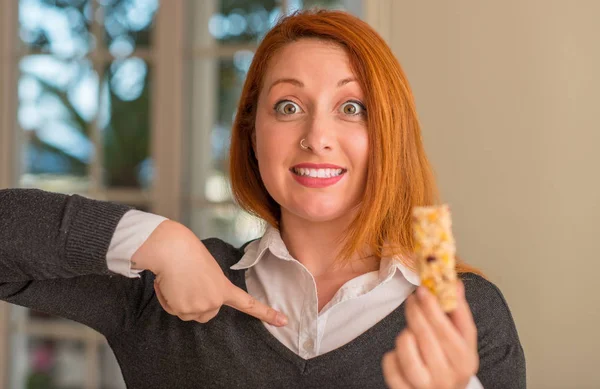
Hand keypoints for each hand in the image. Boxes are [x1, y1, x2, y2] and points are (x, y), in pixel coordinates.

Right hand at [131, 220, 287, 325]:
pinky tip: (168, 283)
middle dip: (197, 303)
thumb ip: (211, 287)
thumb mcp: (209, 271)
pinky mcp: (183, 310)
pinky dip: (167, 299)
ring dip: (180, 300)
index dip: (266, 313)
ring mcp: (200, 307)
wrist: (173, 250)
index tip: (284, 321)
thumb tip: (198, 296)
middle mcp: (216, 301)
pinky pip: (173, 310)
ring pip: (188, 314)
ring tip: (178, 280)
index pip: (249, 304)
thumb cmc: (189, 254)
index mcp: (225, 287)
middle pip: (207, 314)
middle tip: (188, 282)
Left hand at [382, 280, 477, 388]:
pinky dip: (392, 354)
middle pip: (424, 334)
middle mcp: (447, 376)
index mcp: (465, 360)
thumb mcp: (462, 340)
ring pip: (405, 345)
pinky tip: (402, 353)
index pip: (445, 329)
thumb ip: (458, 312)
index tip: (423, 289)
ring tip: (412, 333)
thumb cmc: (452, 361)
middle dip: (415, 311)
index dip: (432, 306)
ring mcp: (425, 386)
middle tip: (412, 299)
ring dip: (405, 333)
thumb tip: (455, 283)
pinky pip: (390, 362)